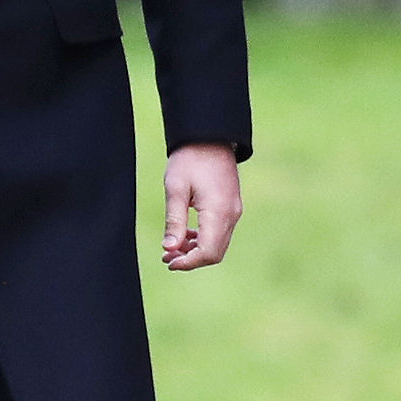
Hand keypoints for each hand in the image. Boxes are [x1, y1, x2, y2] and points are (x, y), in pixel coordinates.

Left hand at [162, 143, 241, 269]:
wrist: (210, 138)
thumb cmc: (190, 159)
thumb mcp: (175, 189)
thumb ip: (175, 221)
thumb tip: (170, 248)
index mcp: (218, 212)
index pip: (208, 252)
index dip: (188, 262)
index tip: (168, 261)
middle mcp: (231, 215)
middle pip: (215, 253)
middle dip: (191, 259)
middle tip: (166, 257)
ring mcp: (234, 211)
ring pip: (218, 244)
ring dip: (196, 250)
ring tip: (172, 247)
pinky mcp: (232, 207)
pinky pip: (220, 233)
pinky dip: (204, 239)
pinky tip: (186, 235)